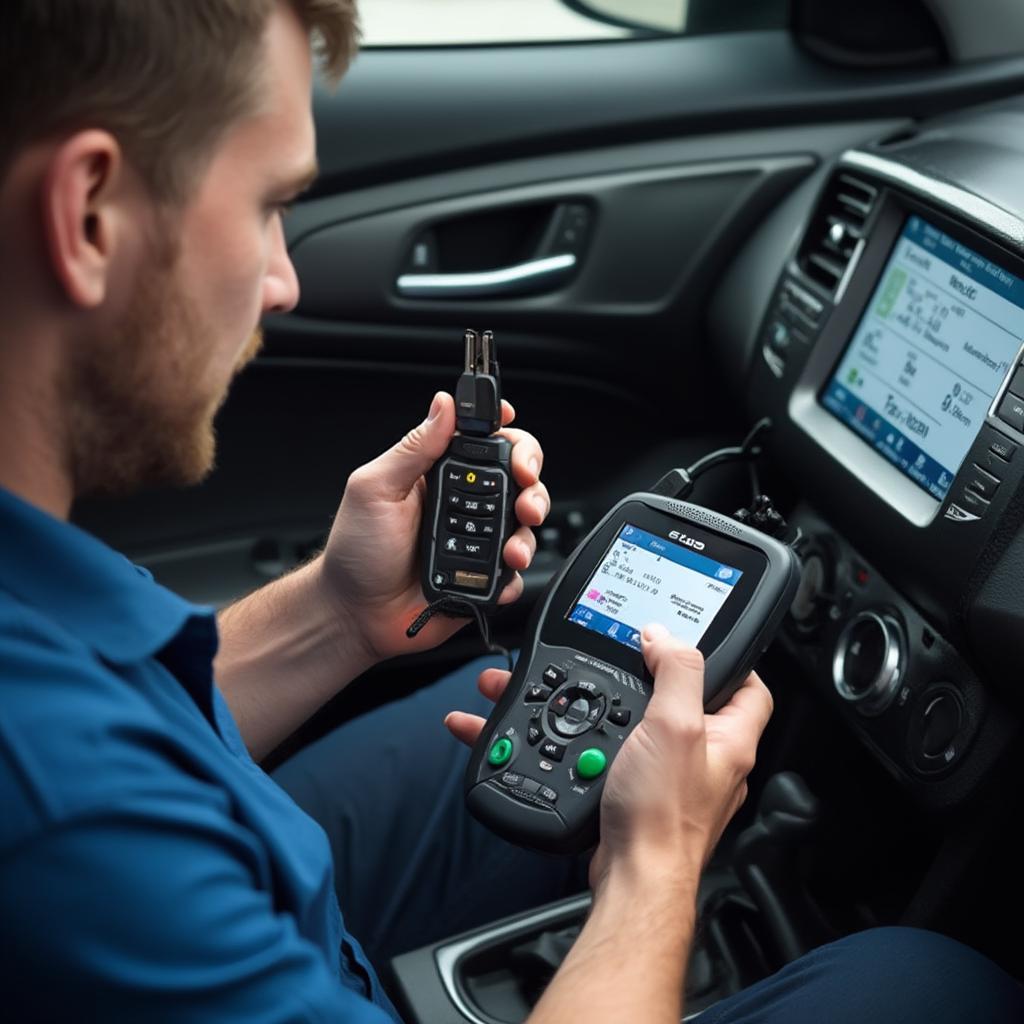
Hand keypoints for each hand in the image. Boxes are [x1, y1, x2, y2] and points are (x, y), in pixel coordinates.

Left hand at [319, 392, 549, 663]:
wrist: (355, 614)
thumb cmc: (356, 551)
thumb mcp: (375, 489)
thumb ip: (413, 447)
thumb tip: (444, 404)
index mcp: (440, 475)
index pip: (487, 442)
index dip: (510, 437)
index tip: (516, 446)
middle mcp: (464, 504)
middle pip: (520, 480)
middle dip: (532, 484)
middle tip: (524, 496)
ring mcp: (477, 542)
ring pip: (525, 525)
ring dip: (527, 532)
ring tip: (511, 548)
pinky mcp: (484, 577)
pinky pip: (515, 572)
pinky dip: (515, 574)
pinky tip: (499, 575)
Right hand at [590, 625, 772, 888]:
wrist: (635, 877)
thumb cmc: (663, 816)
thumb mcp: (674, 724)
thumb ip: (675, 673)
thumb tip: (664, 637)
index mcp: (734, 741)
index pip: (753, 688)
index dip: (733, 660)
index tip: (701, 641)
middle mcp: (716, 764)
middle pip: (706, 707)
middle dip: (675, 684)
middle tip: (649, 666)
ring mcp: (686, 785)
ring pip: (670, 734)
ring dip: (643, 716)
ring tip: (620, 704)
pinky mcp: (656, 801)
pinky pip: (645, 760)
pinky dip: (625, 746)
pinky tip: (605, 746)